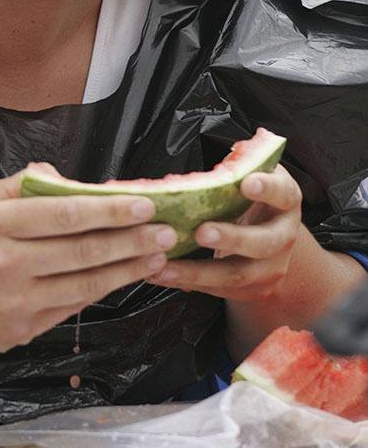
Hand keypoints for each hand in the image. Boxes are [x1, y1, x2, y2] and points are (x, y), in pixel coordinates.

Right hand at [0, 163, 175, 354]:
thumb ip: (24, 184)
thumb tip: (67, 180)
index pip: (62, 215)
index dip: (107, 211)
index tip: (143, 204)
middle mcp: (4, 264)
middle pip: (81, 251)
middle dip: (130, 240)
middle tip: (166, 230)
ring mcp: (15, 302)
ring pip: (85, 283)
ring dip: (127, 269)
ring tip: (157, 255)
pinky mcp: (24, 330)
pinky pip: (73, 305)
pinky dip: (104, 289)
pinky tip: (126, 275)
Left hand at [145, 164, 302, 301]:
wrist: (276, 241)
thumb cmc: (255, 199)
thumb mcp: (254, 177)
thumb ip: (240, 167)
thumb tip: (222, 157)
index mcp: (286, 201)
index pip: (283, 193)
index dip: (267, 188)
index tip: (246, 183)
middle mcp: (284, 236)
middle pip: (263, 242)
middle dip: (232, 238)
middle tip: (201, 232)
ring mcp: (270, 268)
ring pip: (237, 274)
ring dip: (197, 271)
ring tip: (164, 266)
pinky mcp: (253, 290)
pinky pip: (219, 290)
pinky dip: (188, 283)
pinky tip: (161, 275)